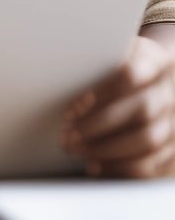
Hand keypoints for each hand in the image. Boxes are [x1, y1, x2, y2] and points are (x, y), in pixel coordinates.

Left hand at [61, 35, 174, 176]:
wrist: (156, 76)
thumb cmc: (122, 63)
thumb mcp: (112, 51)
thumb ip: (94, 61)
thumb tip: (56, 73)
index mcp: (155, 61)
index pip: (129, 75)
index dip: (98, 93)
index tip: (70, 109)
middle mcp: (170, 92)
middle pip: (141, 111)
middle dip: (98, 126)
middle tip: (67, 135)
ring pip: (148, 141)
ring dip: (106, 149)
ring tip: (76, 149)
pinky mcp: (173, 148)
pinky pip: (152, 165)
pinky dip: (120, 168)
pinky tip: (95, 165)